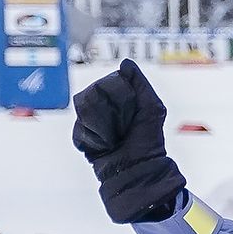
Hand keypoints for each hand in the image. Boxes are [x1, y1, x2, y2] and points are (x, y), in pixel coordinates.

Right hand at [71, 61, 187, 223]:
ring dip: (102, 125)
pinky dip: (94, 138)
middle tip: (123, 125)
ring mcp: (91, 124)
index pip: (105, 84)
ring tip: (114, 137)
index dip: (116, 94)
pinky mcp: (82, 139)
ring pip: (84, 112)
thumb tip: (125, 63)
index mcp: (120, 101)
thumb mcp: (152, 108)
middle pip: (91, 95)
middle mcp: (103, 110)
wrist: (136, 169)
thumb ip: (140, 84)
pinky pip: (80, 130)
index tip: (129, 107)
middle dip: (109, 110)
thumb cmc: (148, 139)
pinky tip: (105, 146)